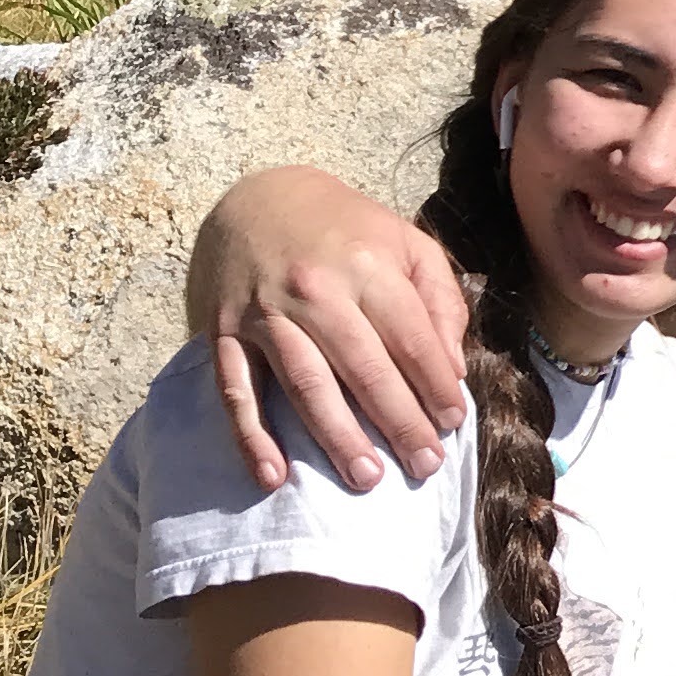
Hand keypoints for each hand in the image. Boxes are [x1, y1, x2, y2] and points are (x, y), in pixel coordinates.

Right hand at [190, 167, 471, 493]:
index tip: (453, 423)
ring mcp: (265, 313)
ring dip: (337, 437)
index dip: (434, 386)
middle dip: (399, 422)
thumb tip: (452, 369)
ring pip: (306, 385)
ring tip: (367, 477)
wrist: (258, 198)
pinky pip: (236, 391)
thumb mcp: (407, 244)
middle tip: (424, 466)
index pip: (411, 339)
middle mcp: (316, 290)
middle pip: (364, 369)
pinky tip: (274, 476)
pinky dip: (252, 437)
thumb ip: (439, 301)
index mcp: (368, 265)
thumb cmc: (347, 230)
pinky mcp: (222, 332)